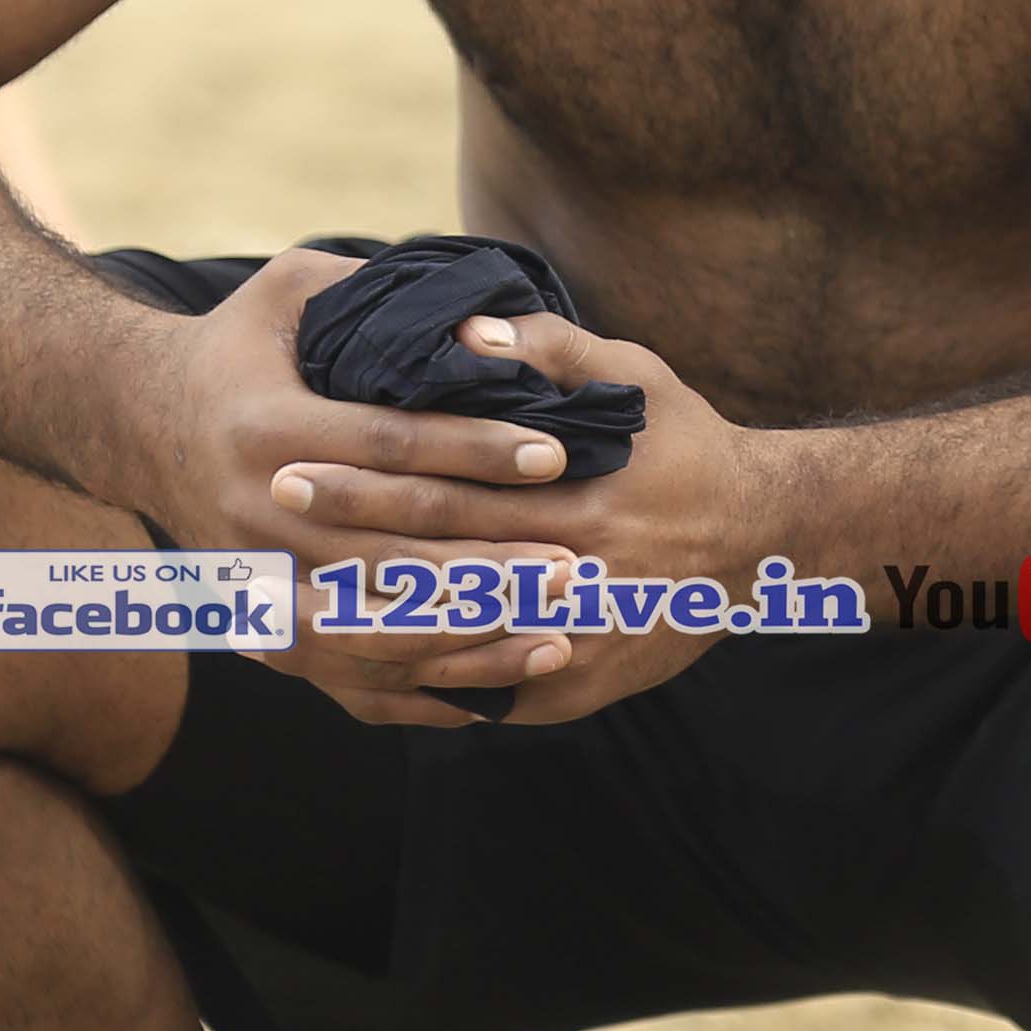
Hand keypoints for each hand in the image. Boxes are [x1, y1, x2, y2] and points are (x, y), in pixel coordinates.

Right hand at [126, 253, 599, 726]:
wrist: (134, 421)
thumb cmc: (233, 346)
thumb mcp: (286, 289)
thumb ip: (371, 285)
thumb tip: (473, 304)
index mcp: (269, 428)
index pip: (390, 446)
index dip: (476, 450)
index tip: (555, 456)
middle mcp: (257, 513)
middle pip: (391, 553)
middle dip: (489, 563)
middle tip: (576, 565)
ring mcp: (256, 580)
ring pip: (374, 631)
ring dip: (469, 640)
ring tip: (556, 637)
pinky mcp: (258, 625)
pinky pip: (344, 678)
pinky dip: (419, 692)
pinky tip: (491, 694)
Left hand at [250, 302, 785, 729]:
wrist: (764, 537)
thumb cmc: (687, 441)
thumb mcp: (633, 374)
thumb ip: (552, 349)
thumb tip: (469, 334)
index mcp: (572, 495)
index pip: (445, 488)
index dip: (364, 478)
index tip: (292, 461)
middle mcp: (572, 574)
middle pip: (432, 567)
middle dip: (340, 550)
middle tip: (265, 540)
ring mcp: (574, 640)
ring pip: (449, 645)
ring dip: (362, 629)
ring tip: (283, 611)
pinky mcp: (578, 687)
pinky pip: (484, 696)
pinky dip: (420, 684)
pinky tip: (357, 669)